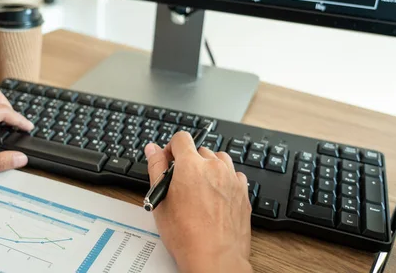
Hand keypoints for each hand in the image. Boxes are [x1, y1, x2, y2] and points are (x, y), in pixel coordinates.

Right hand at [144, 133, 251, 272]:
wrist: (215, 258)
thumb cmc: (186, 235)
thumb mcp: (160, 200)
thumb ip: (156, 168)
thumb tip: (152, 149)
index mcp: (191, 165)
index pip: (181, 138)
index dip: (172, 148)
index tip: (169, 161)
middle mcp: (214, 167)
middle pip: (200, 149)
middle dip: (190, 161)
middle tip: (182, 183)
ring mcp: (232, 178)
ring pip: (219, 159)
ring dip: (209, 167)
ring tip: (199, 188)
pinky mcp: (243, 191)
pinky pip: (234, 174)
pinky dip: (224, 179)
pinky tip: (215, 196)